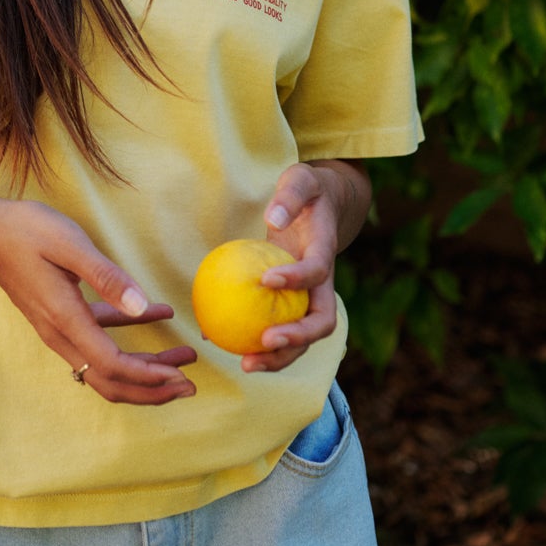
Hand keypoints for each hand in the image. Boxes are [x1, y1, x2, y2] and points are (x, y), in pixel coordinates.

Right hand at [0, 199, 196, 404]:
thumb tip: (143, 307)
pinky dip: (130, 337)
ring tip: (182, 358)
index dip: (149, 377)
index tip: (182, 376)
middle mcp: (61, 334)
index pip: (112, 366)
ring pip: (105, 366)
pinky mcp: (61, 317)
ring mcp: (59, 329)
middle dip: (152, 389)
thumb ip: (107, 277)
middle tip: (189, 385)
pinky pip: (99, 339)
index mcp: (65, 319)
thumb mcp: (70, 245)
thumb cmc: (27, 232)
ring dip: (144, 368)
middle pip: (110, 382)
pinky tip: (157, 315)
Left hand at [238, 160, 367, 374]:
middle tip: (263, 343)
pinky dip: (256, 341)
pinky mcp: (293, 303)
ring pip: (303, 337)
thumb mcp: (301, 180)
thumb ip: (289, 197)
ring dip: (280, 356)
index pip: (316, 271)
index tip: (266, 281)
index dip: (297, 279)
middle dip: (297, 339)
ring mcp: (311, 296)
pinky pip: (279, 327)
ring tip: (247, 365)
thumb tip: (272, 219)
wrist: (323, 204)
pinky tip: (220, 341)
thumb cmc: (307, 191)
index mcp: (325, 250)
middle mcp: (324, 282)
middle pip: (321, 321)